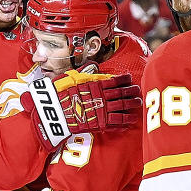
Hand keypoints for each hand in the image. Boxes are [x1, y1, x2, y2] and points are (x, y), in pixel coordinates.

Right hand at [20, 72, 142, 149]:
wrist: (53, 112)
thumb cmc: (60, 93)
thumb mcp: (71, 77)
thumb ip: (85, 72)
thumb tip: (95, 66)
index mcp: (96, 85)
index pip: (115, 80)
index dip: (124, 79)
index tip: (130, 78)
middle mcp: (102, 96)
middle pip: (122, 93)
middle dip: (131, 92)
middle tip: (138, 91)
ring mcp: (102, 110)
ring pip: (122, 108)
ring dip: (131, 106)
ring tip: (137, 104)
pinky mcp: (99, 123)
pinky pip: (116, 122)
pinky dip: (124, 121)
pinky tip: (130, 121)